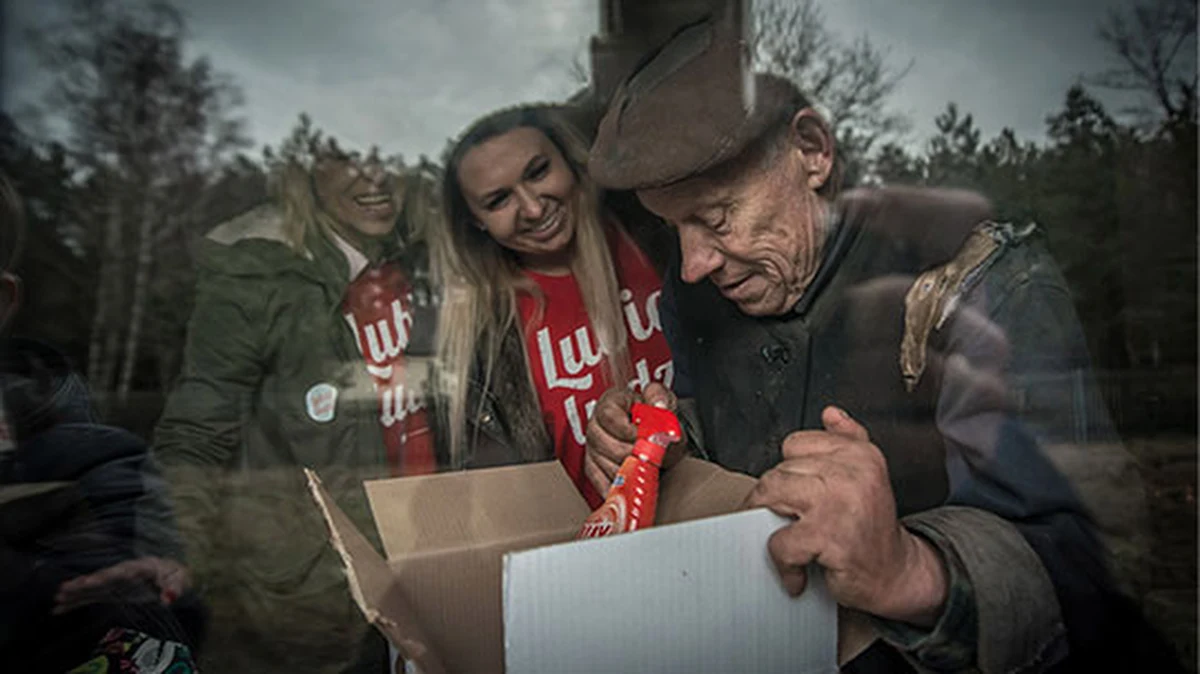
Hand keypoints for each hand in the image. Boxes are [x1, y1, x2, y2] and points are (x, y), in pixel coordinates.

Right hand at [53, 556, 190, 614]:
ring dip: (76, 592)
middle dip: (84, 584)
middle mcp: (122, 573)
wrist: (170, 574)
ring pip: (92, 588)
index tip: (90, 583)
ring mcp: (114, 583)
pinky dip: (76, 602)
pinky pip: (91, 597)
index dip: (104, 577)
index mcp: (138, 568)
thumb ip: (174, 588)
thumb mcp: (179, 580)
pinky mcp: (110, 592)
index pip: (119, 573)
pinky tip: (60, 608)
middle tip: (66, 588)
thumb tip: (168, 599)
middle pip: (101, 578)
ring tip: (58, 597)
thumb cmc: (174, 576)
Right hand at [583, 382, 677, 493]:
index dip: (628, 430)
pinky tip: (632, 487)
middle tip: (650, 456)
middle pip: (605, 444)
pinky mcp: (593, 468)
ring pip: (604, 465)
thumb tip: (659, 405)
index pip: (609, 417)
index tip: (645, 436)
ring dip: (627, 470)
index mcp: (610, 403)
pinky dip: (617, 487)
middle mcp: (595, 425)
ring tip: (645, 468)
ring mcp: (592, 448)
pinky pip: (600, 482)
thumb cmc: (656, 418)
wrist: (657, 436)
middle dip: (631, 453)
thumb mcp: (662, 401)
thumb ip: (660, 398)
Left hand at [744, 406, 947, 626]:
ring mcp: (838, 503)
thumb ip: (848, 439)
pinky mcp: (828, 536)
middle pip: (777, 472)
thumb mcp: (868, 474)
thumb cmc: (873, 529)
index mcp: (859, 454)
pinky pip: (780, 542)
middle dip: (772, 501)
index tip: (796, 495)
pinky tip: (799, 569)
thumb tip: (831, 413)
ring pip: (771, 497)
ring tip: (790, 541)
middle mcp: (851, 472)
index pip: (794, 444)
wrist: (897, 574)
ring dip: (771, 526)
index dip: (789, 472)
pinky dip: (784, 563)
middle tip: (786, 523)